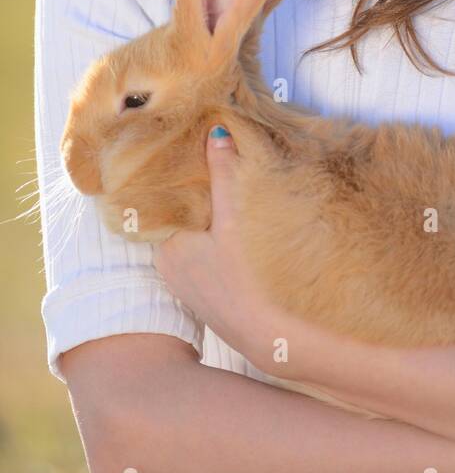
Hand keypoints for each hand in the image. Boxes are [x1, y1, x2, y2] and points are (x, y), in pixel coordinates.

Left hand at [153, 124, 281, 359]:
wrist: (269, 339)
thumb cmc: (247, 282)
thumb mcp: (234, 221)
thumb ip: (225, 176)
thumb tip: (216, 132)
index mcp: (166, 245)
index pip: (166, 197)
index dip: (182, 172)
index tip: (197, 147)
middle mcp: (169, 264)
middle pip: (181, 213)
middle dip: (198, 190)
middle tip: (219, 159)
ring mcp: (187, 281)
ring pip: (195, 232)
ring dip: (211, 213)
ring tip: (232, 186)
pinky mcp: (207, 291)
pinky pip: (206, 251)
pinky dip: (218, 235)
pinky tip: (239, 225)